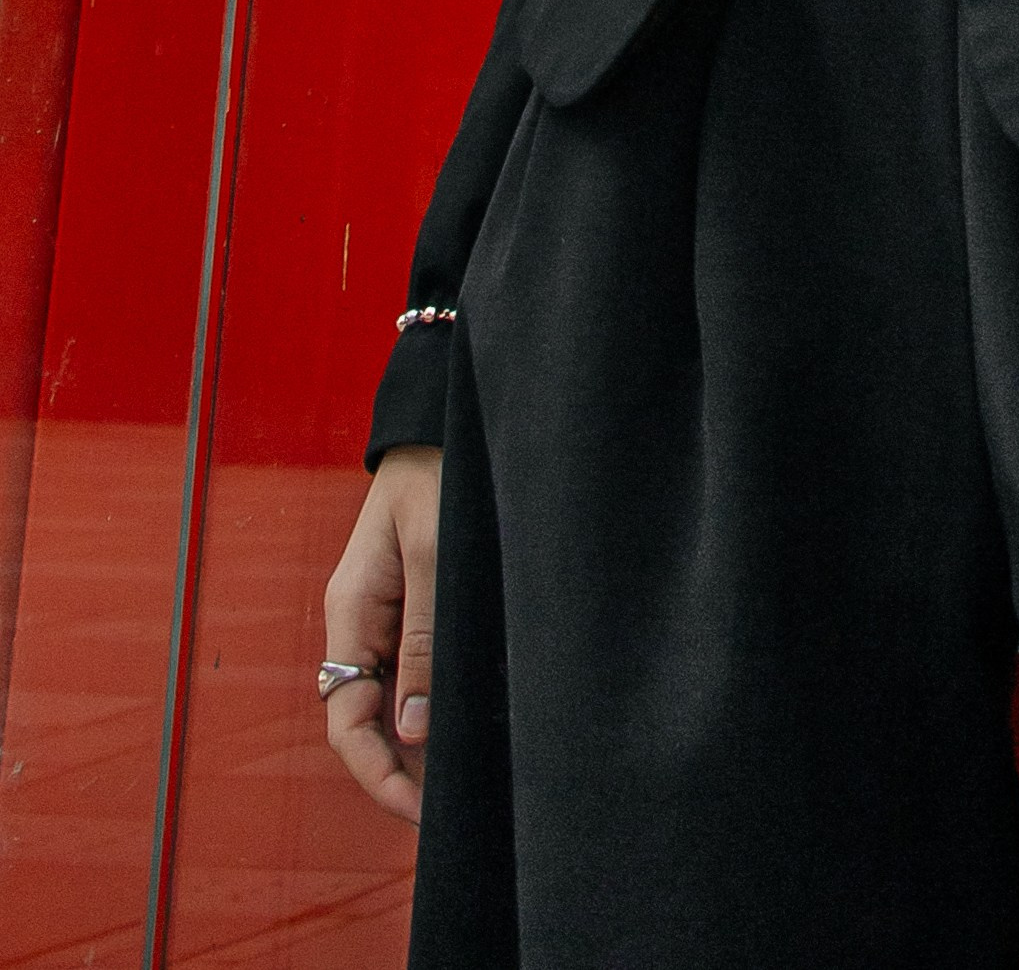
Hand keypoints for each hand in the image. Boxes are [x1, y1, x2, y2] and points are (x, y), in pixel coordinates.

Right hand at [323, 447, 439, 823]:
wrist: (446, 420)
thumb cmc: (438, 474)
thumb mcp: (433, 556)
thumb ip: (423, 640)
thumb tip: (415, 732)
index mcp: (350, 611)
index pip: (346, 720)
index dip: (378, 774)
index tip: (417, 810)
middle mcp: (359, 621)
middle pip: (364, 720)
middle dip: (396, 771)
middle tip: (444, 810)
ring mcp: (385, 613)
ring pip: (389, 700)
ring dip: (416, 743)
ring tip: (457, 780)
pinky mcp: (413, 602)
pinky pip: (412, 670)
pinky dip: (431, 706)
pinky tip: (461, 724)